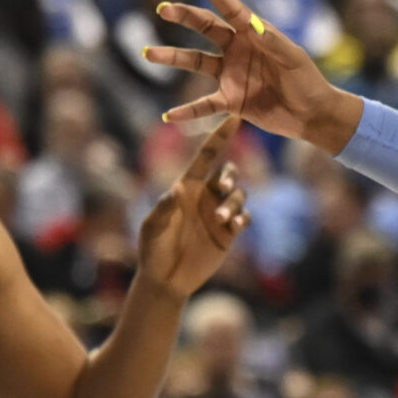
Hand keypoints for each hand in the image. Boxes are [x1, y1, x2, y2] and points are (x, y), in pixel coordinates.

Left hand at [136, 115, 250, 295]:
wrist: (166, 279)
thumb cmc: (153, 249)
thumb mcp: (152, 227)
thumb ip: (163, 208)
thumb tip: (175, 191)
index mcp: (187, 188)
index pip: (207, 156)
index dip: (220, 137)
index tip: (234, 118)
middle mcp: (206, 197)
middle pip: (229, 174)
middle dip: (230, 176)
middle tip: (221, 188)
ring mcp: (219, 215)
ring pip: (239, 196)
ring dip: (233, 203)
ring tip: (222, 221)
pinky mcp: (229, 234)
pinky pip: (244, 217)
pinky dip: (243, 217)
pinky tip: (235, 225)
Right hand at [144, 0, 362, 153]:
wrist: (312, 114)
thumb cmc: (308, 81)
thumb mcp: (294, 59)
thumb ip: (274, 43)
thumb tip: (254, 26)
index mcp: (254, 34)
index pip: (231, 9)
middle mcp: (237, 50)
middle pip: (206, 29)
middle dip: (185, 17)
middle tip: (164, 9)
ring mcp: (230, 75)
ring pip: (195, 62)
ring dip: (173, 58)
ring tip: (149, 53)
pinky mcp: (230, 100)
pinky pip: (204, 105)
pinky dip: (187, 110)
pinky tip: (169, 115)